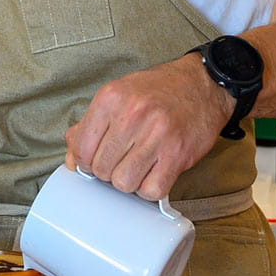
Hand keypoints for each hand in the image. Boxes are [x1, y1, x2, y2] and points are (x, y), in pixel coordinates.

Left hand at [64, 54, 232, 200]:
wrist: (203, 85)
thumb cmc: (157, 92)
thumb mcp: (118, 96)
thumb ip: (89, 127)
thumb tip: (72, 161)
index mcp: (110, 98)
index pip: (82, 149)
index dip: (86, 162)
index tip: (98, 160)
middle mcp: (132, 114)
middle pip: (101, 169)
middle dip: (108, 172)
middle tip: (122, 161)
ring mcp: (156, 135)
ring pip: (124, 183)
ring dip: (129, 182)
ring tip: (139, 167)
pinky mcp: (178, 154)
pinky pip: (152, 190)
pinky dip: (150, 189)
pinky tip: (155, 173)